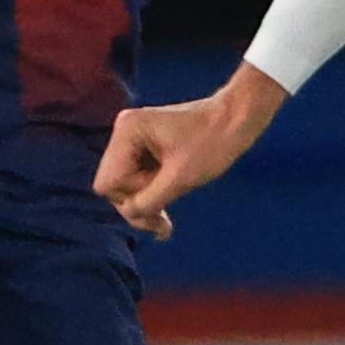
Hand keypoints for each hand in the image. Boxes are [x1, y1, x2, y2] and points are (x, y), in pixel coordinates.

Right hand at [93, 64, 281, 236]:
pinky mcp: (145, 146)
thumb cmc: (213, 143)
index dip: (131, 199)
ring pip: (125, 185)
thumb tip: (129, 213)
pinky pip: (137, 178)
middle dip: (138, 205)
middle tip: (163, 223)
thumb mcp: (180, 179)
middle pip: (113, 185)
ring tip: (166, 222)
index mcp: (128, 131)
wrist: (236, 120)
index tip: (160, 199)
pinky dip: (150, 194)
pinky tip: (166, 208)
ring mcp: (133, 138)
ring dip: (145, 203)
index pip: (108, 183)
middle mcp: (124, 131)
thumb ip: (149, 201)